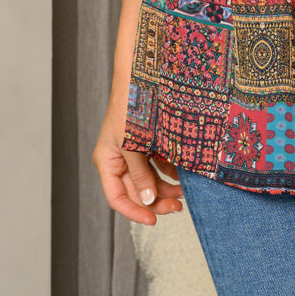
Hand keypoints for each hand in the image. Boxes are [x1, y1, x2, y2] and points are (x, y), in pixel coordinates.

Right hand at [92, 100, 185, 224]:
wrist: (141, 74)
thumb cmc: (130, 105)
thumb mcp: (132, 143)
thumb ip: (139, 173)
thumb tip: (148, 200)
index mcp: (108, 161)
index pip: (117, 198)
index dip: (135, 212)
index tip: (154, 221)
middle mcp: (119, 159)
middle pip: (136, 191)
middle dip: (157, 200)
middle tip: (178, 206)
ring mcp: (134, 152)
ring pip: (150, 180)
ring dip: (167, 187)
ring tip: (186, 190)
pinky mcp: (148, 143)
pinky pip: (158, 165)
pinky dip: (170, 170)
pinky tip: (184, 173)